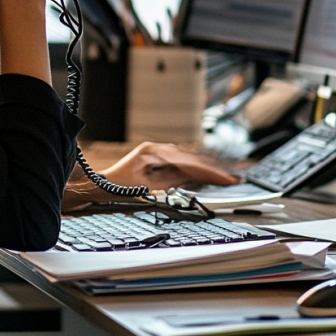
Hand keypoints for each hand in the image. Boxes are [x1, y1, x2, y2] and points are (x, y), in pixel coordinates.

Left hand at [97, 141, 239, 191]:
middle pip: (191, 158)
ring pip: (188, 158)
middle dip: (213, 169)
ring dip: (206, 168)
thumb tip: (193, 176)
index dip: (209, 172)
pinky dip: (195, 168)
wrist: (101, 184)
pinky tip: (207, 172)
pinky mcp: (157, 157)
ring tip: (226, 176)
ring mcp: (157, 151)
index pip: (189, 163)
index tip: (226, 180)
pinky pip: (181, 161)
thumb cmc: (120, 186)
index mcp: (155, 152)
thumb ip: (171, 181)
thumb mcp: (147, 187)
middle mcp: (157, 148)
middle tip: (233, 178)